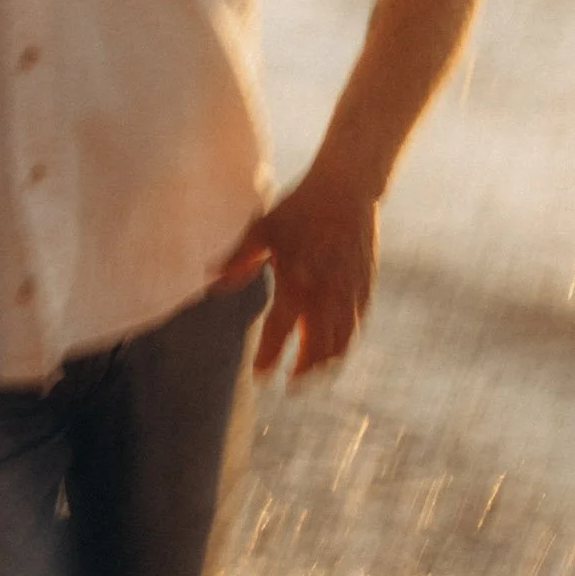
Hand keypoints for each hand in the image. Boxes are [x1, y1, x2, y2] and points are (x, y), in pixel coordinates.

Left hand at [213, 163, 378, 376]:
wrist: (346, 190)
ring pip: (340, 344)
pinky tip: (335, 347)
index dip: (269, 359)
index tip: (260, 376)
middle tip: (288, 385)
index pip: (280, 335)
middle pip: (315, 350)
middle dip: (302, 372)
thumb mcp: (261, 230)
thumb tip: (209, 281)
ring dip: (325, 365)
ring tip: (310, 374)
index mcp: (296, 285)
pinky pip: (356, 327)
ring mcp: (349, 295)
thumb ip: (237, 259)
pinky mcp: (365, 288)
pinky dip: (345, 344)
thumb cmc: (298, 208)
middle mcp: (325, 297)